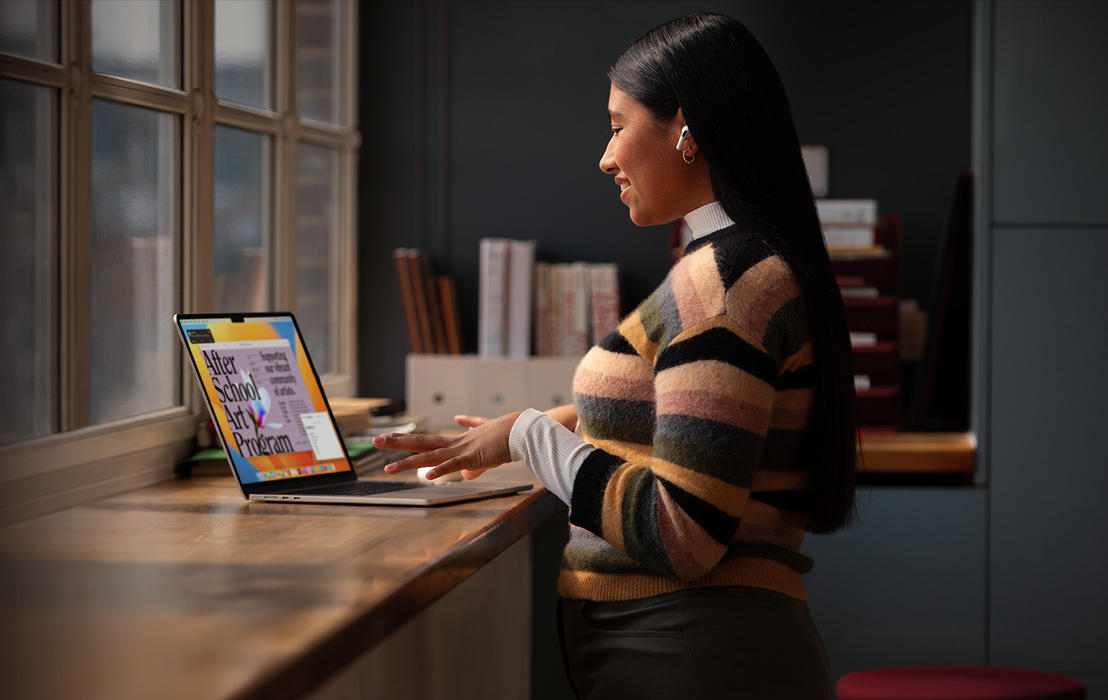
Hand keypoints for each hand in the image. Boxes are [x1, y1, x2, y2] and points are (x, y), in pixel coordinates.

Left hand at [372, 410, 522, 480]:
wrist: (522, 429)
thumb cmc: (507, 437)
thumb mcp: (486, 453)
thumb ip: (474, 463)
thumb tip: (466, 474)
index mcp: (457, 442)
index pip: (426, 440)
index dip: (408, 440)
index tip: (390, 437)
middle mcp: (455, 443)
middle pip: (420, 442)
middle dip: (397, 442)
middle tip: (376, 441)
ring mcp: (462, 449)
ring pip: (430, 456)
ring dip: (408, 462)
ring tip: (388, 468)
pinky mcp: (473, 457)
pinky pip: (453, 465)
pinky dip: (440, 471)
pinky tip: (427, 476)